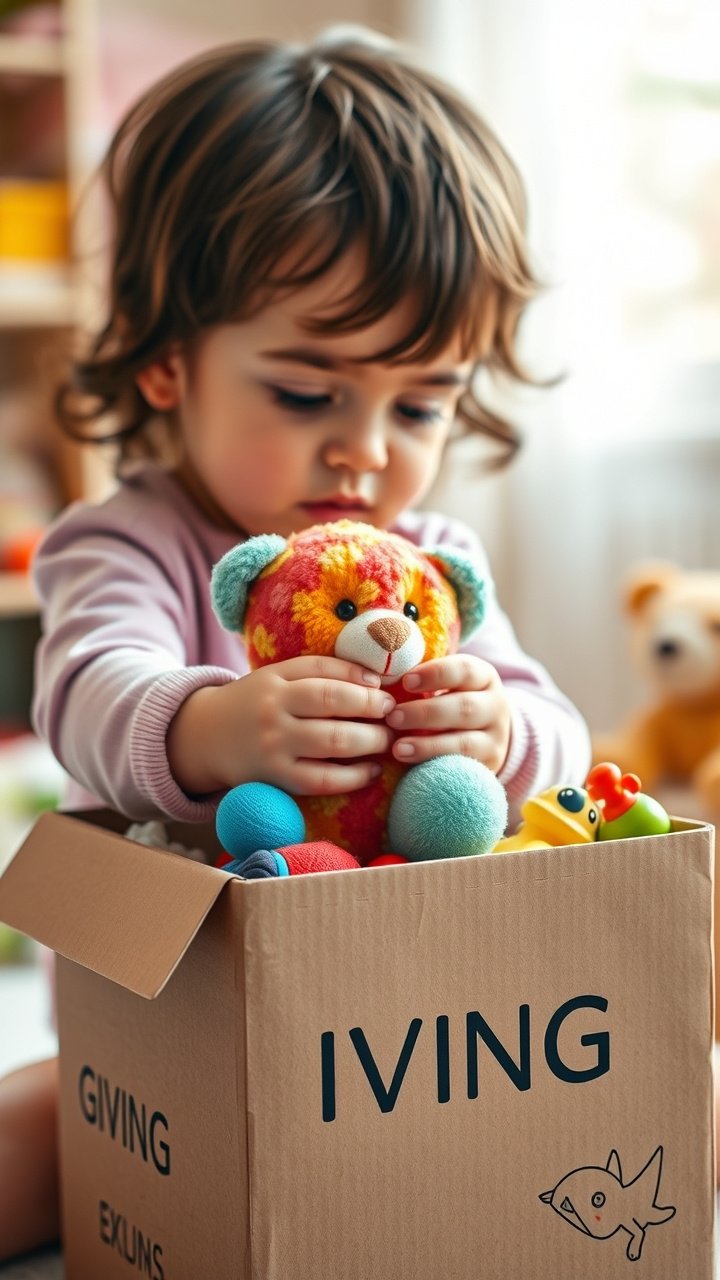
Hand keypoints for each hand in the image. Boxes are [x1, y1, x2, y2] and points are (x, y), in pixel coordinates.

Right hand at [167, 656, 395, 796]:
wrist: (205, 738)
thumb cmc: (254, 704)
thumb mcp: (276, 678)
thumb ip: (318, 672)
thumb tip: (373, 680)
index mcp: (274, 680)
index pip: (324, 670)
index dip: (359, 677)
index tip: (381, 687)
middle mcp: (273, 710)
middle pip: (333, 702)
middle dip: (372, 708)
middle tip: (392, 714)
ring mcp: (274, 746)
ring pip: (334, 741)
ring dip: (371, 740)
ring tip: (387, 740)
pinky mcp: (277, 778)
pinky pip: (324, 780)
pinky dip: (355, 777)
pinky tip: (372, 771)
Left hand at [385, 655, 510, 771]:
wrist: (487, 737)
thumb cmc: (453, 702)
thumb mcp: (448, 685)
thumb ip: (423, 680)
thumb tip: (383, 678)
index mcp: (484, 677)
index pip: (464, 670)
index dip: (435, 674)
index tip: (406, 682)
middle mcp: (495, 706)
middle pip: (464, 708)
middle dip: (425, 713)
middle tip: (393, 717)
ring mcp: (496, 739)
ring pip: (465, 743)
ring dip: (428, 746)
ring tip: (398, 748)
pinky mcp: (489, 766)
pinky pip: (464, 769)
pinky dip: (438, 767)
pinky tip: (415, 768)